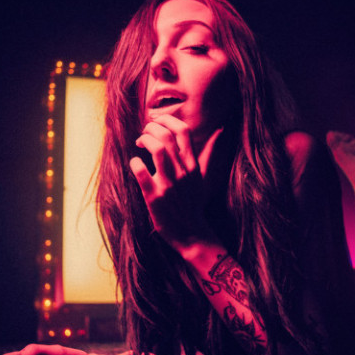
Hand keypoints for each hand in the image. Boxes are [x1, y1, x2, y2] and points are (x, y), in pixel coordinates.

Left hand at [129, 115, 221, 252]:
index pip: (183, 131)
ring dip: (145, 139)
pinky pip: (142, 173)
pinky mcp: (154, 197)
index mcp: (192, 165)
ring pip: (157, 149)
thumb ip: (207, 154)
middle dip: (151, 127)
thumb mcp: (203, 178)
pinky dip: (135, 163)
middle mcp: (182, 172)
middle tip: (144, 132)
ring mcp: (169, 184)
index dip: (167, 120)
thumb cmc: (193, 204)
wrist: (190, 234)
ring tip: (140, 142)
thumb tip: (219, 132)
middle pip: (166, 136)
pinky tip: (134, 163)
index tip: (157, 121)